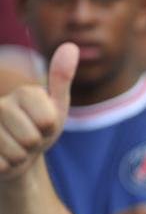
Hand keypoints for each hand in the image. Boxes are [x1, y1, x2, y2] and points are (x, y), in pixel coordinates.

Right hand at [0, 43, 75, 180]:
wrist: (16, 155)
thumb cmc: (38, 130)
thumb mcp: (55, 109)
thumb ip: (61, 80)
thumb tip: (71, 46)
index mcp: (23, 93)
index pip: (48, 120)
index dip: (50, 128)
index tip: (43, 125)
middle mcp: (0, 104)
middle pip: (32, 137)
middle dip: (35, 145)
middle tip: (28, 139)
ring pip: (17, 153)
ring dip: (21, 157)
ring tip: (14, 147)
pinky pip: (2, 164)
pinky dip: (7, 167)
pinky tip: (2, 159)